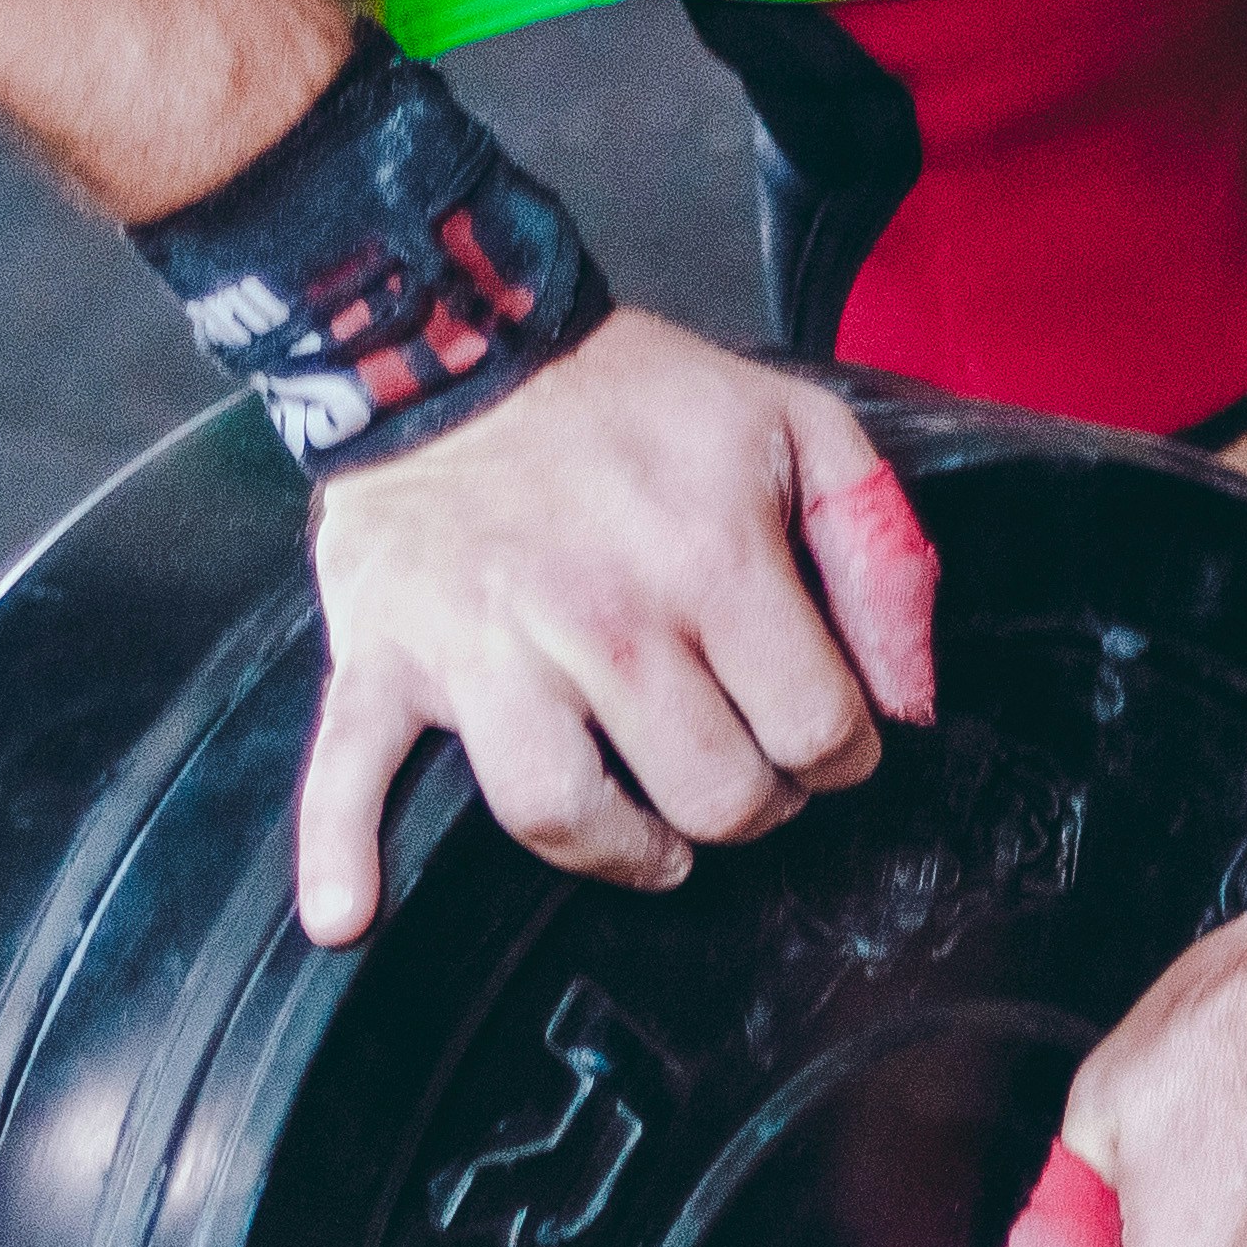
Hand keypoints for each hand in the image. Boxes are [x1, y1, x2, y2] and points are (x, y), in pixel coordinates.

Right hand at [297, 309, 940, 945]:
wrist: (453, 333)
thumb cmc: (626, 396)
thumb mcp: (796, 428)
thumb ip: (880, 554)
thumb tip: (910, 699)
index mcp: (709, 560)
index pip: (814, 730)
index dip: (837, 752)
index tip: (818, 737)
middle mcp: (599, 618)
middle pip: (710, 795)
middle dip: (748, 803)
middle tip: (739, 776)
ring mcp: (483, 648)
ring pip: (563, 814)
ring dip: (623, 853)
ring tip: (650, 843)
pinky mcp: (386, 657)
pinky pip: (349, 773)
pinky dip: (337, 852)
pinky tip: (348, 914)